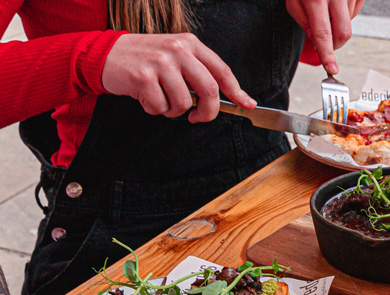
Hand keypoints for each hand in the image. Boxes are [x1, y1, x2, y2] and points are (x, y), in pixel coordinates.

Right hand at [102, 33, 256, 122]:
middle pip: (209, 91)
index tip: (247, 104)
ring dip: (173, 110)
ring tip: (160, 99)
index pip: (221, 70)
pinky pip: (161, 108)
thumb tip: (224, 98)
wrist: (104, 54)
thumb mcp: (174, 57)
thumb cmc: (144, 61)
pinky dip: (154, 109)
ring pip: (184, 103)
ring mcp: (160, 62)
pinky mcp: (143, 77)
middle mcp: (178, 50)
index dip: (237, 91)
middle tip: (197, 118)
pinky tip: (145, 96)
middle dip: (208, 112)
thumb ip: (197, 73)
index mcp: (190, 44)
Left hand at [286, 0, 364, 73]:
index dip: (327, 54)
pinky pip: (355, 12)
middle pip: (344, 33)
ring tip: (326, 10)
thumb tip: (317, 43)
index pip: (323, 34)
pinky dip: (345, 14)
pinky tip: (335, 4)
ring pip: (349, 23)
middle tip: (326, 44)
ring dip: (338, 26)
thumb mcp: (293, 0)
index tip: (331, 69)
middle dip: (336, 45)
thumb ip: (304, 22)